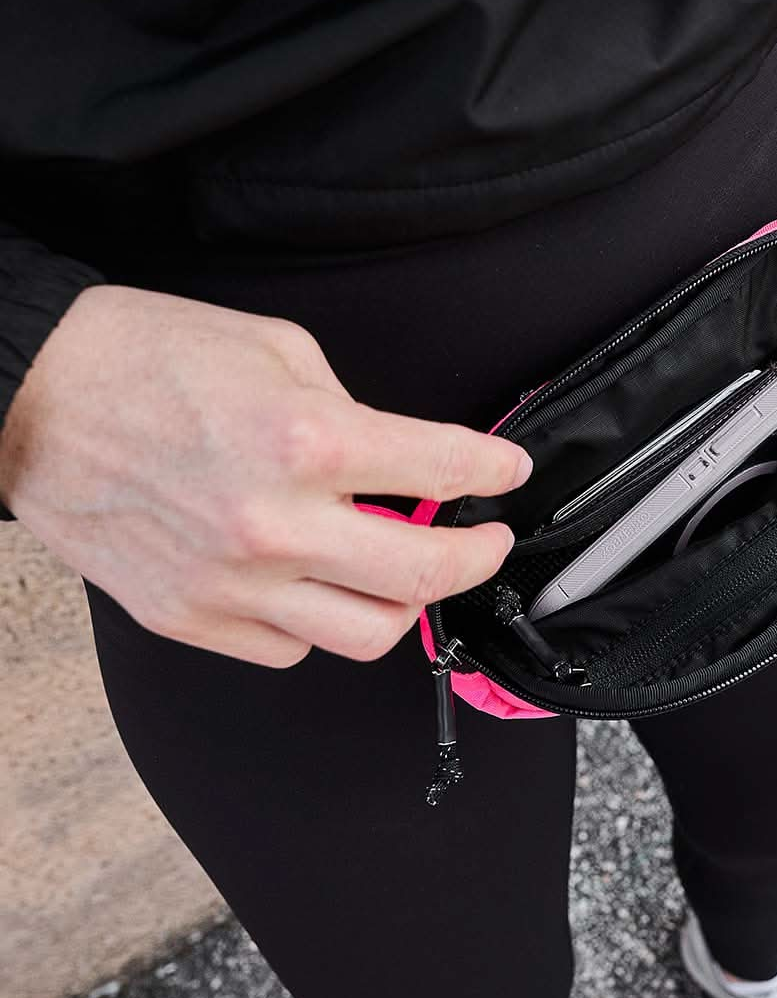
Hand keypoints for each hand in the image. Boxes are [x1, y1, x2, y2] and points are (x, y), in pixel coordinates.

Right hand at [0, 283, 531, 667]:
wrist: (27, 400)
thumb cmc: (142, 359)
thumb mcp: (274, 349)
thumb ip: (350, 410)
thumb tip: (395, 459)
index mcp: (305, 439)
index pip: (442, 468)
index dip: (493, 470)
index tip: (507, 472)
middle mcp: (275, 522)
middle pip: (425, 575)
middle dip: (479, 558)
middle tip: (488, 542)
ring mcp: (232, 582)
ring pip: (366, 634)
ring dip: (406, 604)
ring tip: (408, 572)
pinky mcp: (190, 617)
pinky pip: (292, 648)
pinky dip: (323, 621)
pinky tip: (318, 584)